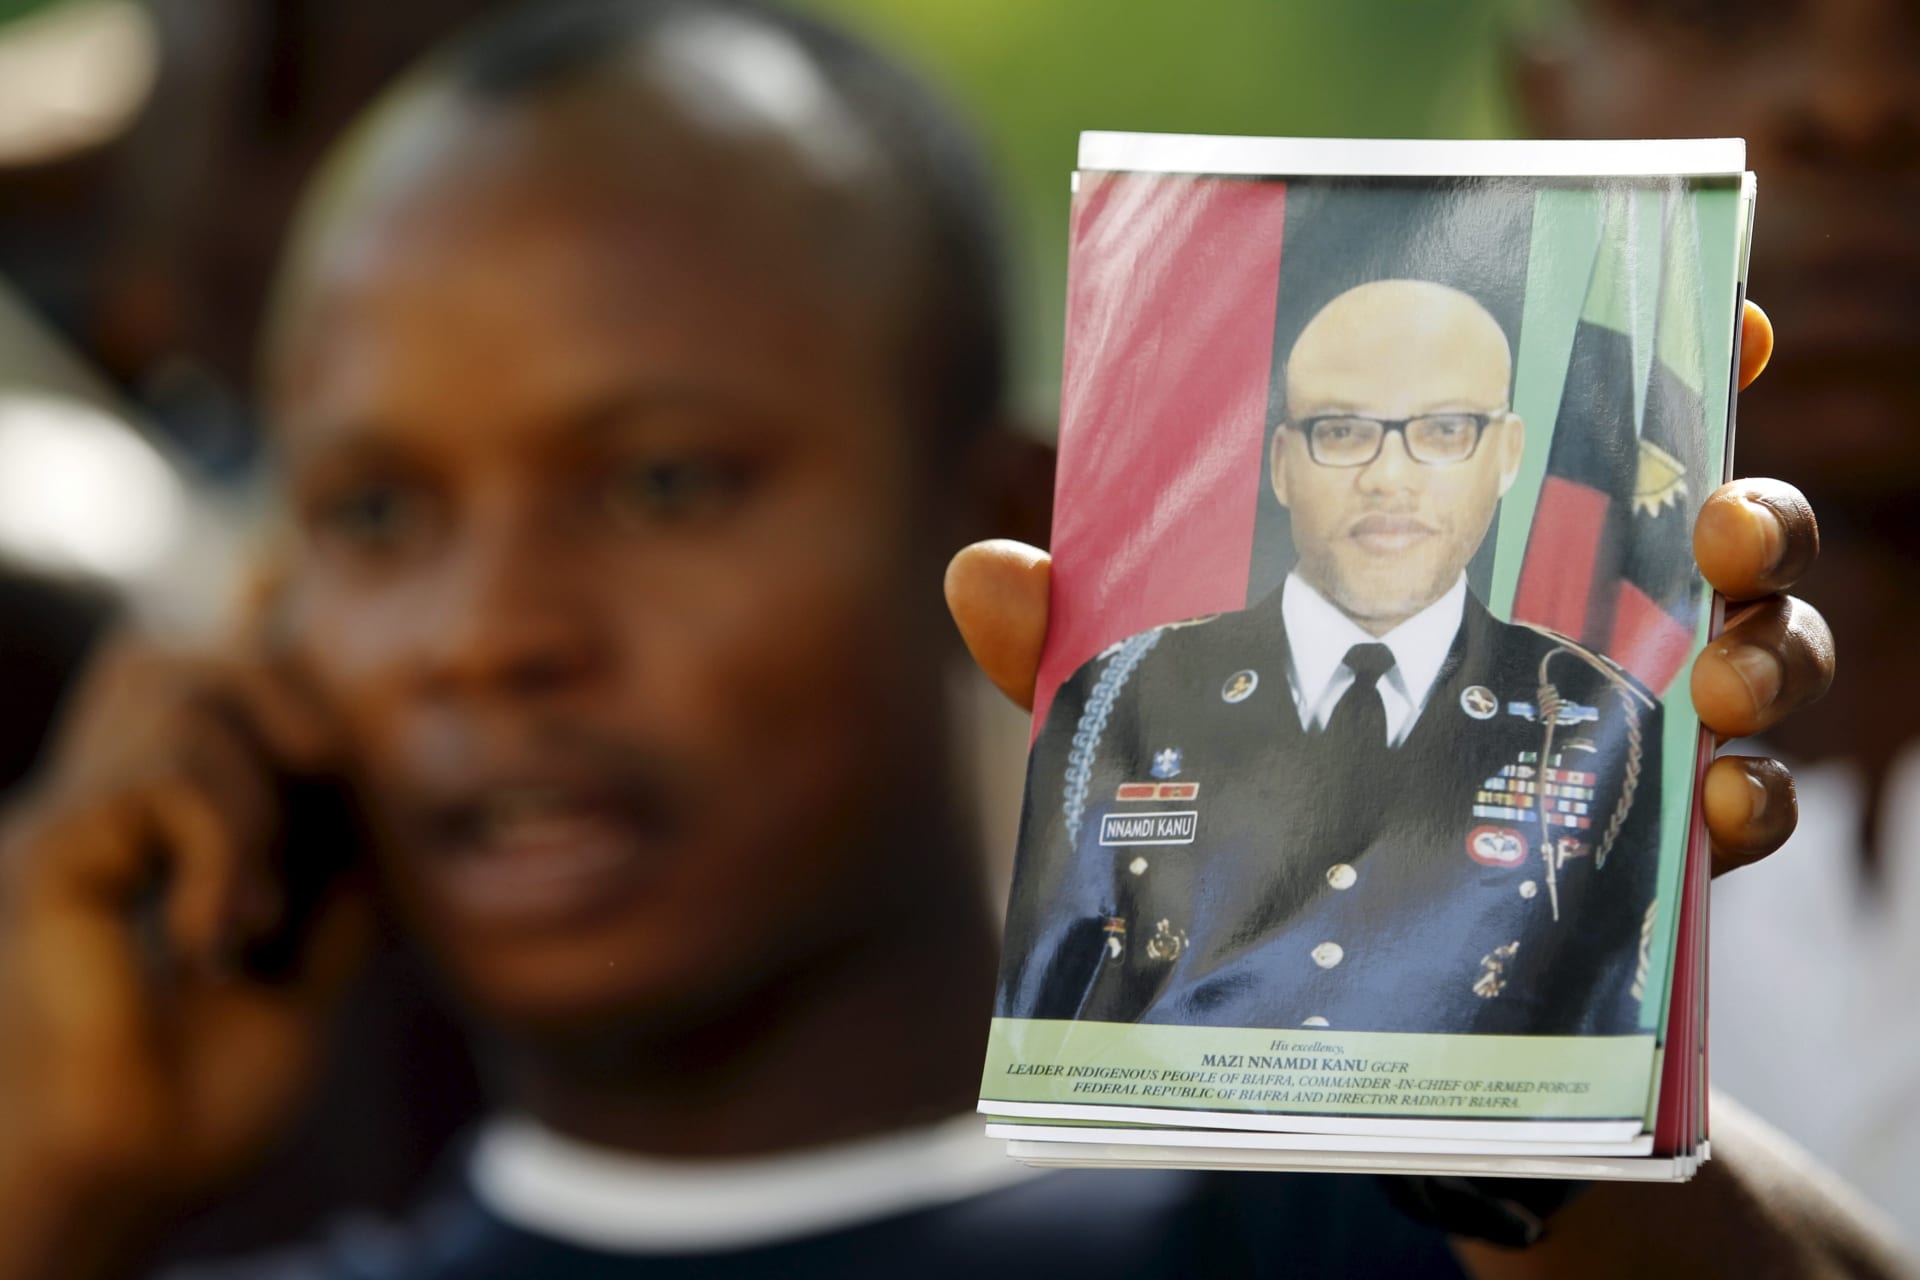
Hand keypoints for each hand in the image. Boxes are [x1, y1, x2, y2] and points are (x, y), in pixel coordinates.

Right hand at [0, 642, 370, 1277]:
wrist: (120, 1185)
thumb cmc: (194, 1106)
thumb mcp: (301, 976)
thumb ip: (333, 894)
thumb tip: (380, 821)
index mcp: (143, 834)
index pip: (197, 686)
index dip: (278, 686)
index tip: (342, 770)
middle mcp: (95, 811)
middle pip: (184, 656)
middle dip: (279, 702)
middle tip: (320, 797)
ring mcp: (67, 826)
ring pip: (185, 699)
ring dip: (261, 804)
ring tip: (256, 918)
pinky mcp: (48, 855)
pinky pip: (167, 780)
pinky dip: (226, 850)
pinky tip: (213, 944)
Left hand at [946, 301, 1832, 878]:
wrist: (1296, 961)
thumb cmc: (1230, 787)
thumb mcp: (1143, 701)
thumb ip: (1070, 636)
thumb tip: (985, 566)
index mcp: (1488, 550)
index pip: (1602, 439)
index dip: (1686, 372)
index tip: (1736, 325)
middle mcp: (1578, 626)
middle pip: (1720, 539)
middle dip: (1750, 514)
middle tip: (1719, 529)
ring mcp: (1625, 737)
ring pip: (1763, 660)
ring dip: (1769, 652)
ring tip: (1716, 678)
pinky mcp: (1641, 850)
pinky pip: (1739, 813)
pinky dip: (1751, 803)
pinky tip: (1723, 809)